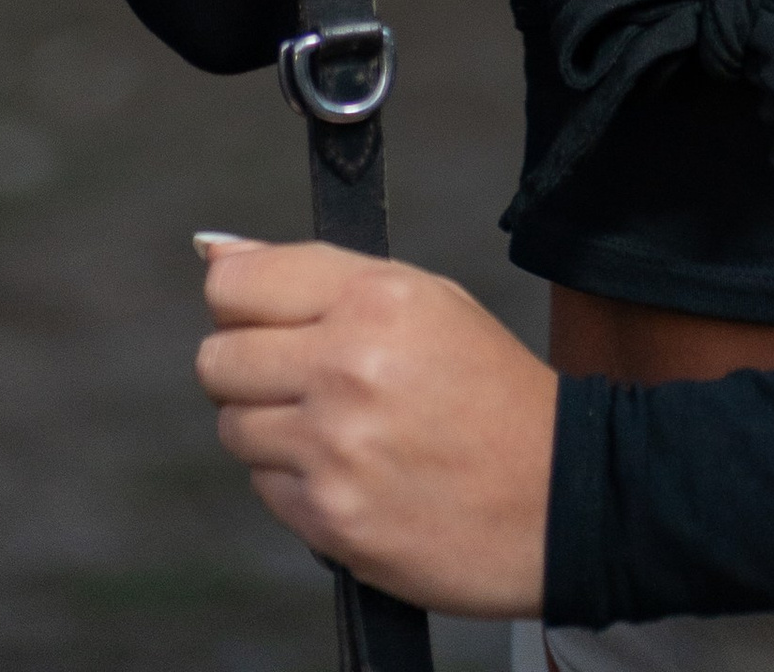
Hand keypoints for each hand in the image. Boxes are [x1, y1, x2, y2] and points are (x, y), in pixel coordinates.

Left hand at [194, 235, 554, 618]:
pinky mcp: (333, 522)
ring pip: (234, 428)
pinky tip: (351, 474)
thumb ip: (314, 275)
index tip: (262, 316)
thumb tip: (213, 252)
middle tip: (297, 378)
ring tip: (337, 430)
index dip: (239, 301)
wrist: (560, 499)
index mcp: (374, 299)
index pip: (234, 285)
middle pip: (218, 359)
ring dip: (270, 428)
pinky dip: (296, 483)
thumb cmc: (491, 390)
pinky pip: (265, 488)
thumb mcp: (424, 299)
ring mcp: (336, 450)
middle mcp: (347, 368)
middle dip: (245, 367)